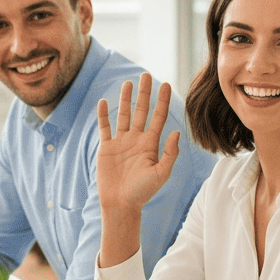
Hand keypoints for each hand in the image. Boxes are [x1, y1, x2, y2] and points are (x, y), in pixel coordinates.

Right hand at [96, 73, 180, 214]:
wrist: (121, 205)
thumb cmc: (143, 192)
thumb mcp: (161, 174)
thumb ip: (169, 154)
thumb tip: (176, 132)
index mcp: (151, 144)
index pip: (158, 117)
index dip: (162, 101)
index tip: (166, 84)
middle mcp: (137, 139)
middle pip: (141, 111)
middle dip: (144, 93)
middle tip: (146, 75)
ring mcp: (121, 142)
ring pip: (123, 115)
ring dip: (125, 99)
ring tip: (128, 82)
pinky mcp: (106, 148)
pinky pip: (104, 128)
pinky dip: (103, 115)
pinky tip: (103, 102)